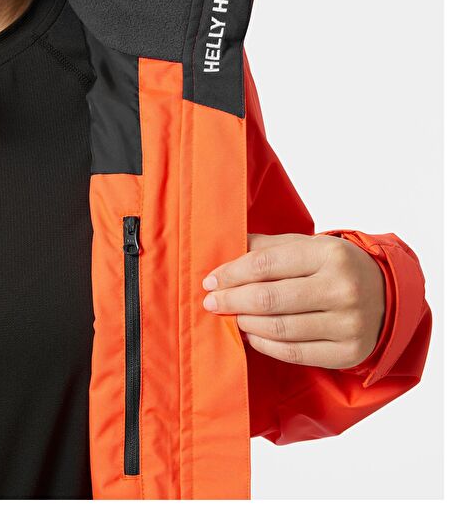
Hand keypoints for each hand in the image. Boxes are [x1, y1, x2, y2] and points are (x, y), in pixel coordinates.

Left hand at [202, 233, 384, 368]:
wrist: (388, 294)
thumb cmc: (337, 266)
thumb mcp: (309, 246)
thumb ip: (268, 247)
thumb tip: (226, 253)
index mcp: (330, 254)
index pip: (267, 263)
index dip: (232, 273)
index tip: (211, 280)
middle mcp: (342, 288)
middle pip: (270, 298)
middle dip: (232, 300)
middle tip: (212, 302)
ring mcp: (348, 324)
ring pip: (279, 329)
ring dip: (246, 324)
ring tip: (233, 317)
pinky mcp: (348, 352)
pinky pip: (294, 353)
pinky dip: (266, 345)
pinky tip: (252, 336)